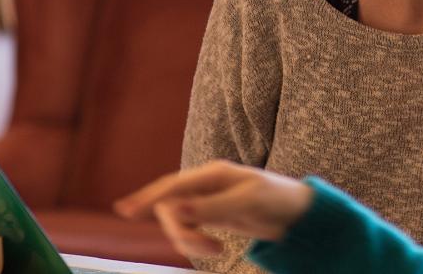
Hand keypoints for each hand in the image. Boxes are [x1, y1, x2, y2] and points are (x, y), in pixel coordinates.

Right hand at [114, 160, 314, 256]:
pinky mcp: (211, 215)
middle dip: (182, 233)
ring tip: (217, 250)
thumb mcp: (249, 203)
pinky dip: (194, 242)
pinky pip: (188, 229)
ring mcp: (206, 199)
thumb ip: (212, 207)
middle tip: (211, 250)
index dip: (147, 197)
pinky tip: (214, 247)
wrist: (298, 214)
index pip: (172, 185)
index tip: (124, 211)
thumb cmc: (278, 199)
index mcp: (214, 173)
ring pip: (177, 221)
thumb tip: (175, 209)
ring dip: (190, 241)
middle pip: (170, 207)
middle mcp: (206, 184)